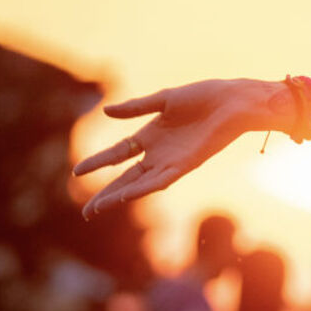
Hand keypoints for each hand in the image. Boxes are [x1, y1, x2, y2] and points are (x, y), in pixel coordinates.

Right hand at [73, 78, 280, 217]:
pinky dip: (143, 188)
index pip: (117, 154)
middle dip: (106, 194)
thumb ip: (136, 108)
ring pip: (140, 184)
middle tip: (87, 212)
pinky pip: (160, 180)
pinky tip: (127, 195)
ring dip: (120, 196)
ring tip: (99, 209)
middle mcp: (159, 153)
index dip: (98, 163)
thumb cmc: (205, 97)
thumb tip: (106, 112)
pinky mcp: (186, 165)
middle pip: (126, 177)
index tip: (76, 173)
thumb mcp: (165, 99)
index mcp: (151, 136)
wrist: (233, 101)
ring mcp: (171, 161)